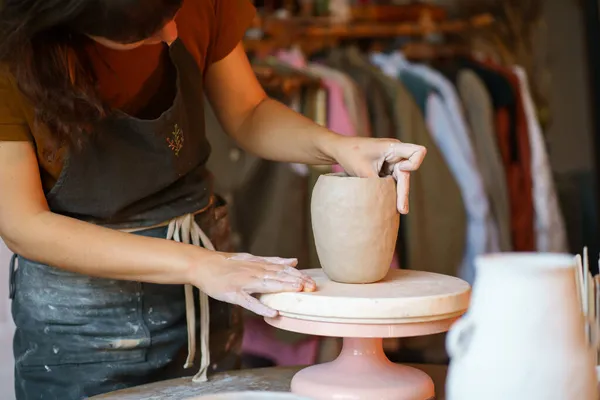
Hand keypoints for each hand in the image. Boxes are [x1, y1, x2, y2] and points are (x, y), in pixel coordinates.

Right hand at [191, 252, 315, 316]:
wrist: (202, 265)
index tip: (312, 281)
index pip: (283, 268)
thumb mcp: (251, 258)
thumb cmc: (227, 264)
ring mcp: (244, 282)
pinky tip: (273, 314)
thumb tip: (294, 260)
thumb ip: (273, 261)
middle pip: (278, 275)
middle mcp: (254, 271)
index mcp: (259, 264)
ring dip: (283, 287)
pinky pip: (249, 302)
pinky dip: (261, 308)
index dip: (298, 274)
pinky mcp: (233, 294)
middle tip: (312, 287)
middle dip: (296, 281)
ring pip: (267, 284)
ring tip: (298, 291)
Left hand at [331, 137, 426, 213]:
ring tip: (399, 210)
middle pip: (408, 173)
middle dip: (404, 191)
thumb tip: (387, 202)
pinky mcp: (386, 169)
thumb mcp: (364, 171)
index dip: (414, 164)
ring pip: (401, 180)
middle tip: (402, 210)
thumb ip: (378, 184)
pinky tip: (390, 205)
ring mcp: (391, 162)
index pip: (418, 152)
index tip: (401, 170)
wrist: (339, 149)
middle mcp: (396, 154)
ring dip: (399, 193)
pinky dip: (392, 191)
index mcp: (392, 148)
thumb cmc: (350, 155)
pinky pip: (393, 181)